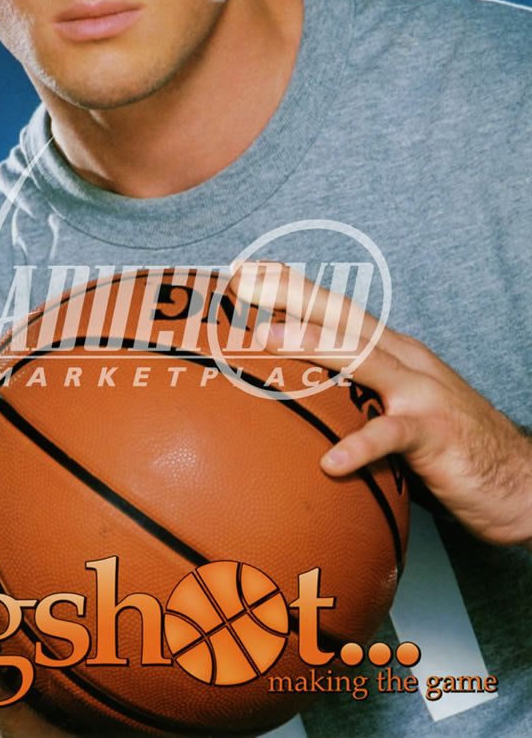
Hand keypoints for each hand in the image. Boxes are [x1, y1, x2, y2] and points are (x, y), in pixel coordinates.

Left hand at [231, 262, 531, 548]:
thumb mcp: (393, 409)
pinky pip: (393, 436)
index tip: (246, 269)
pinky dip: (360, 445)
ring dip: (313, 342)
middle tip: (243, 282)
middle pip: (343, 316)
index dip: (293, 286)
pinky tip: (331, 460)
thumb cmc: (445, 446)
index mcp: (392, 351)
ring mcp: (422, 392)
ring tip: (267, 338)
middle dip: (292, 294)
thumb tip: (292, 397)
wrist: (517, 479)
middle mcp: (405, 359)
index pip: (337, 309)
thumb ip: (352, 396)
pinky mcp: (436, 434)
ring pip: (363, 358)